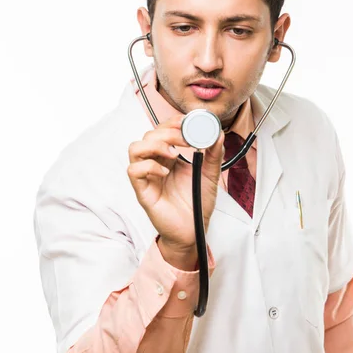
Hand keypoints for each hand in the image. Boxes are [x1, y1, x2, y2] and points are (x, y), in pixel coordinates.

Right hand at [127, 113, 224, 250]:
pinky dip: (148, 166)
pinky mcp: (143, 191)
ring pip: (135, 148)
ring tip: (173, 154)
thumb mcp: (210, 175)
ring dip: (154, 145)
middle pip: (149, 135)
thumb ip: (214, 155)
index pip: (162, 130)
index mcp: (169, 157)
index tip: (188, 122)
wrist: (193, 230)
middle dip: (167, 132)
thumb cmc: (196, 205)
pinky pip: (134, 171)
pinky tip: (165, 172)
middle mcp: (156, 164)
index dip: (172, 122)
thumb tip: (218, 134)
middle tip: (185, 139)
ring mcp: (147, 177)